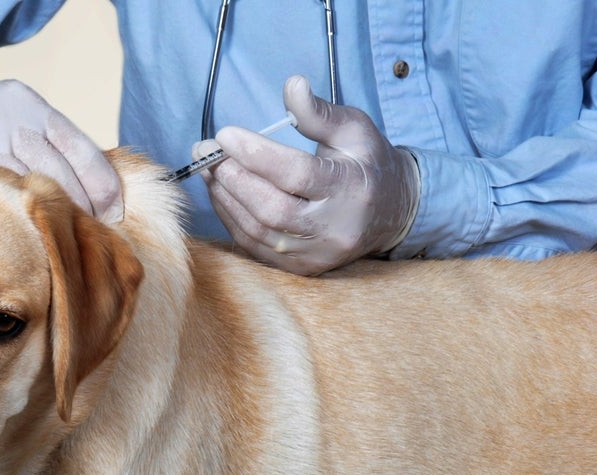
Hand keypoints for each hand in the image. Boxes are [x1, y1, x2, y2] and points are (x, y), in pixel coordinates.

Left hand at [196, 75, 419, 275]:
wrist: (390, 212)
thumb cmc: (366, 162)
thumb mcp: (353, 129)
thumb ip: (319, 112)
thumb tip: (292, 85)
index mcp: (352, 189)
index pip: (298, 174)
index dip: (257, 155)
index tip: (225, 134)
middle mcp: (335, 229)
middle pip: (272, 208)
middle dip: (232, 177)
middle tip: (205, 151)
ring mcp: (316, 254)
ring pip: (259, 230)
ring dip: (225, 197)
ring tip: (207, 168)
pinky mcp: (301, 268)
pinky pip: (256, 246)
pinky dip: (231, 218)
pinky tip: (220, 192)